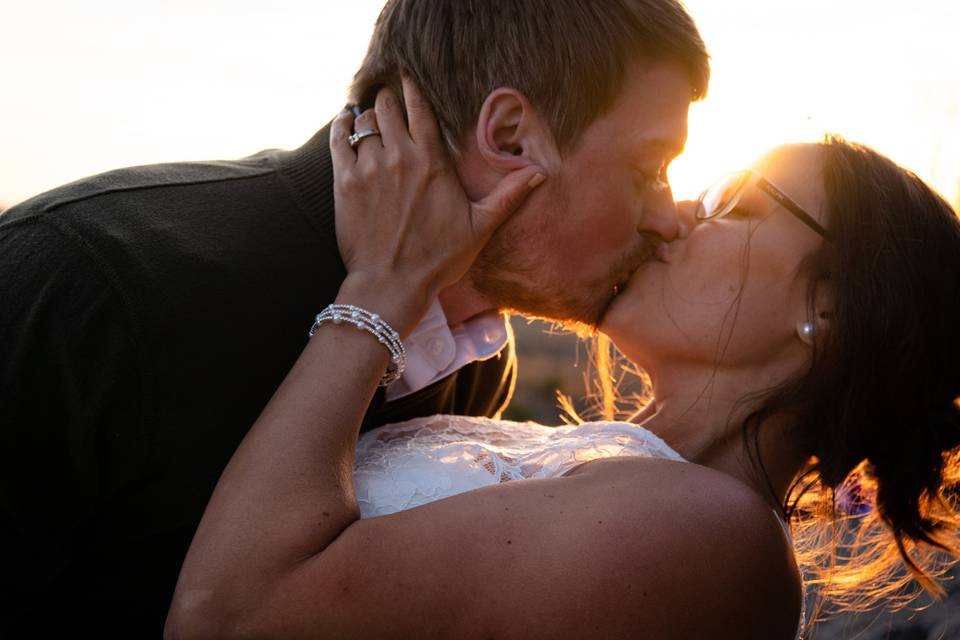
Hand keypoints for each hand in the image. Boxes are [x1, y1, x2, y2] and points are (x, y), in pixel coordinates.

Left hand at [330, 77, 545, 305]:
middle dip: (388, 101)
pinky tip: (344, 124)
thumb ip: (507, 196)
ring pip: (363, 121)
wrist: (391, 285)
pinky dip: (340, 127)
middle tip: (389, 105)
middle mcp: (400, 157)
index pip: (420, 107)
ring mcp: (369, 168)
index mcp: (432, 162)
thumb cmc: (438, 259)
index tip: (408, 79)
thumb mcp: (479, 227)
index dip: (413, 88)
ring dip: (366, 117)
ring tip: (369, 121)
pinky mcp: (344, 183)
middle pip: (387, 106)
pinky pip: (338, 139)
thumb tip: (539, 174)